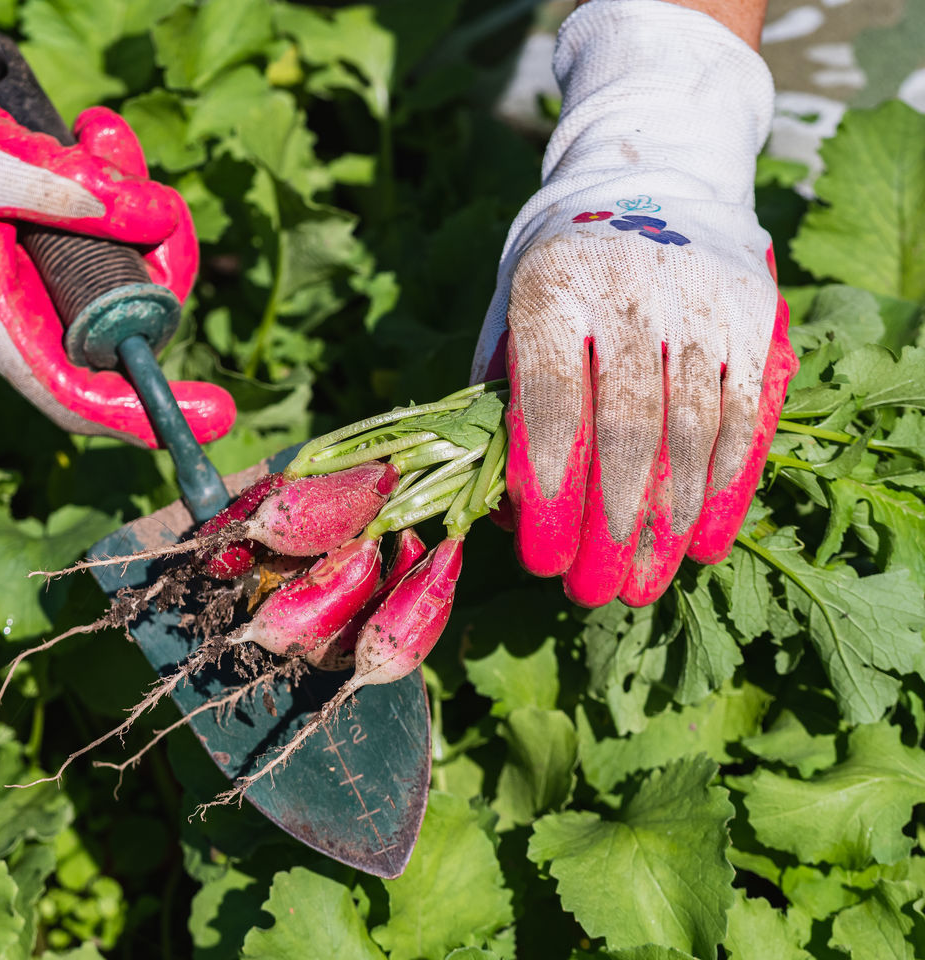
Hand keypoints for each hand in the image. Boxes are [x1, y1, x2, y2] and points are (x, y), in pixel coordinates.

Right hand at [0, 0, 234, 446]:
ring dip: (128, 210)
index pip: (78, 397)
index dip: (149, 415)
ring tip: (102, 132)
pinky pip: (88, 240)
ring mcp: (18, 290)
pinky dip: (103, 192)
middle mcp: (8, 321)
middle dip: (155, 266)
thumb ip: (77, 194)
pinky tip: (93, 134)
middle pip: (115, 327)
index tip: (216, 415)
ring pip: (109, 276)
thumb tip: (160, 219)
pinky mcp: (24, 253)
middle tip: (160, 201)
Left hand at [471, 0, 796, 606]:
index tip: (540, 556)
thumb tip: (497, 498)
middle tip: (598, 590)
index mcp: (552, 286)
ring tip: (651, 580)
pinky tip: (705, 537)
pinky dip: (728, 482)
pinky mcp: (753, 313)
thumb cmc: (561, 259)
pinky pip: (747, 412)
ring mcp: (700, 300)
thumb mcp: (511, 302)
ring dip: (672, 516)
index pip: (551, 401)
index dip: (548, 486)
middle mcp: (631, 290)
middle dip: (613, 520)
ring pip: (694, 427)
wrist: (651, 169)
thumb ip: (502, 388)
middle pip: (628, 425)